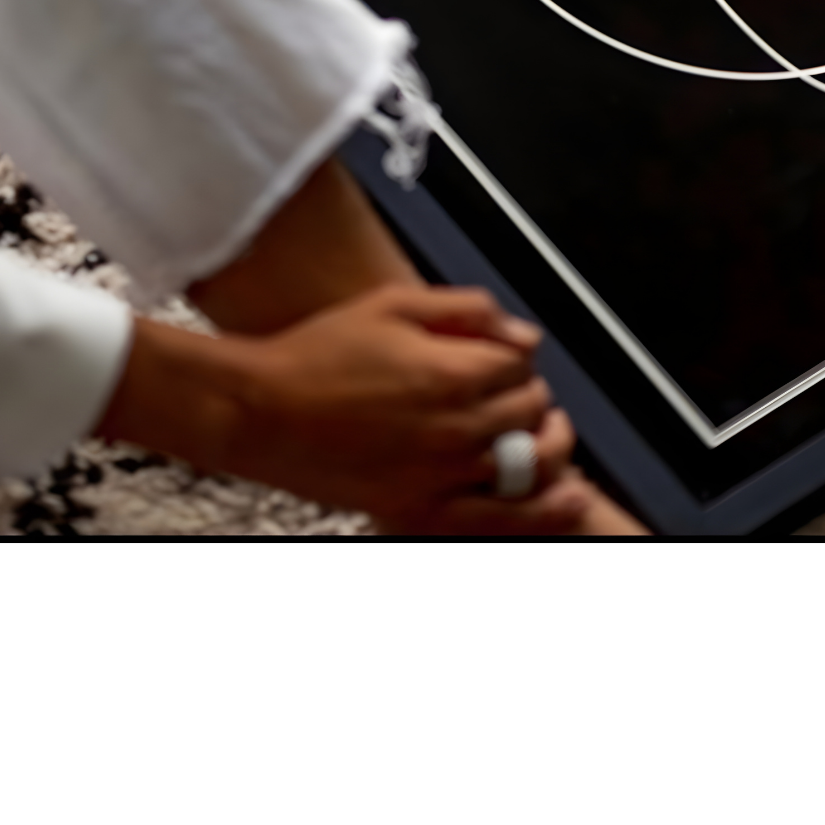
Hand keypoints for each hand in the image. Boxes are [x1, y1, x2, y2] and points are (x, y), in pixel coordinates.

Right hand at [97, 283, 586, 526]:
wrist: (259, 411)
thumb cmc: (315, 356)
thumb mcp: (392, 305)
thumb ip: (467, 309)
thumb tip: (520, 331)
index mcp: (451, 372)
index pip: (522, 363)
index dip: (514, 356)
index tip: (499, 356)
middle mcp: (455, 427)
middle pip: (532, 410)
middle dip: (530, 396)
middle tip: (511, 392)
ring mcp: (440, 476)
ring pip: (532, 464)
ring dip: (548, 446)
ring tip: (548, 438)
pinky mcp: (420, 511)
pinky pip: (500, 519)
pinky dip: (541, 512)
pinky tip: (565, 500)